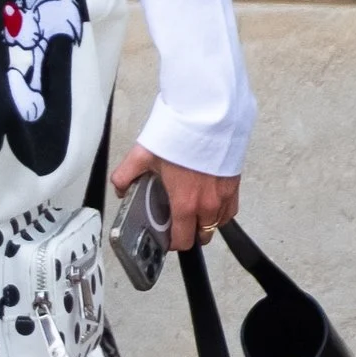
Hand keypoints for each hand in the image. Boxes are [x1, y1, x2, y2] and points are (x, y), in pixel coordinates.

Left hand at [112, 140, 239, 253]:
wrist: (208, 113)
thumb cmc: (180, 132)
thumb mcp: (143, 155)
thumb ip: (126, 175)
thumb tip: (121, 188)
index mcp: (185, 203)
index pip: (183, 240)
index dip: (173, 243)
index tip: (168, 237)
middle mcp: (208, 204)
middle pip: (202, 236)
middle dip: (190, 234)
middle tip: (179, 222)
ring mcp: (224, 195)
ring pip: (218, 223)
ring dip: (206, 223)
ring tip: (194, 211)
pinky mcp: (235, 183)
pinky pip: (231, 209)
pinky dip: (221, 211)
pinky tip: (210, 200)